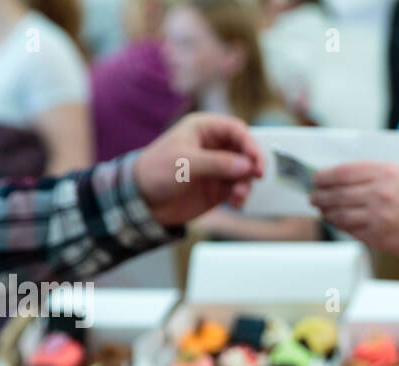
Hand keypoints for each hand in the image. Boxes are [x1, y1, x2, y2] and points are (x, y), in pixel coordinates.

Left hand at [134, 113, 264, 226]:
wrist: (142, 201)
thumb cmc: (156, 171)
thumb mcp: (186, 163)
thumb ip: (218, 164)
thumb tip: (247, 165)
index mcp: (204, 129)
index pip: (236, 130)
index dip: (250, 143)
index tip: (256, 160)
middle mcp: (214, 147)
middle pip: (245, 151)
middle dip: (252, 165)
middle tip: (256, 177)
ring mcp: (218, 168)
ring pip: (244, 172)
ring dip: (246, 184)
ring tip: (238, 195)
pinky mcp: (218, 188)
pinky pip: (238, 189)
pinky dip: (241, 196)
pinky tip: (236, 203)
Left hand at [310, 161, 398, 260]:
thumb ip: (376, 174)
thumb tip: (344, 178)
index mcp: (386, 172)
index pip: (342, 172)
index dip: (324, 176)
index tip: (316, 179)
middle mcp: (379, 194)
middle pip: (336, 194)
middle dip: (320, 196)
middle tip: (313, 196)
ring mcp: (378, 218)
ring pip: (339, 214)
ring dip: (326, 212)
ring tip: (322, 209)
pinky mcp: (379, 238)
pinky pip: (351, 231)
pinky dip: (341, 225)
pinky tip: (338, 222)